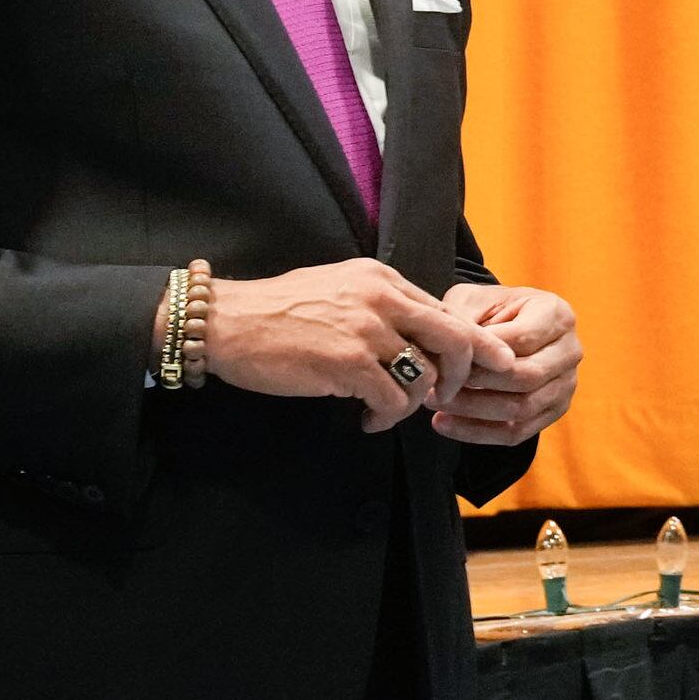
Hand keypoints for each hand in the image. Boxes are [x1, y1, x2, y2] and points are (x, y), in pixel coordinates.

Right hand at [203, 260, 482, 431]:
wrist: (224, 322)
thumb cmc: (277, 311)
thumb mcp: (338, 289)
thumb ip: (380, 305)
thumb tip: (418, 334)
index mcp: (383, 279)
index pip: (446, 312)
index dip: (466, 347)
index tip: (474, 370)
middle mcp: (382, 298)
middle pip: (457, 339)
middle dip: (463, 375)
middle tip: (446, 397)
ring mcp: (367, 330)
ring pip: (426, 376)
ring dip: (413, 403)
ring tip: (387, 411)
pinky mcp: (348, 362)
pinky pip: (393, 400)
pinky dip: (386, 417)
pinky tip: (368, 420)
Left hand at [434, 284, 581, 445]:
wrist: (506, 326)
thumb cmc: (488, 310)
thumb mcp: (473, 300)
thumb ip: (465, 321)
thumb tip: (455, 353)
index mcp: (556, 314)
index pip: (522, 340)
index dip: (482, 353)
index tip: (446, 359)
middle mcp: (570, 350)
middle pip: (528, 377)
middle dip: (477, 385)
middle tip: (436, 384)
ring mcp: (566, 384)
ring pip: (522, 408)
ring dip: (473, 410)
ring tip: (435, 403)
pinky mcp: (554, 411)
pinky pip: (518, 432)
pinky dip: (478, 432)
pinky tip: (443, 423)